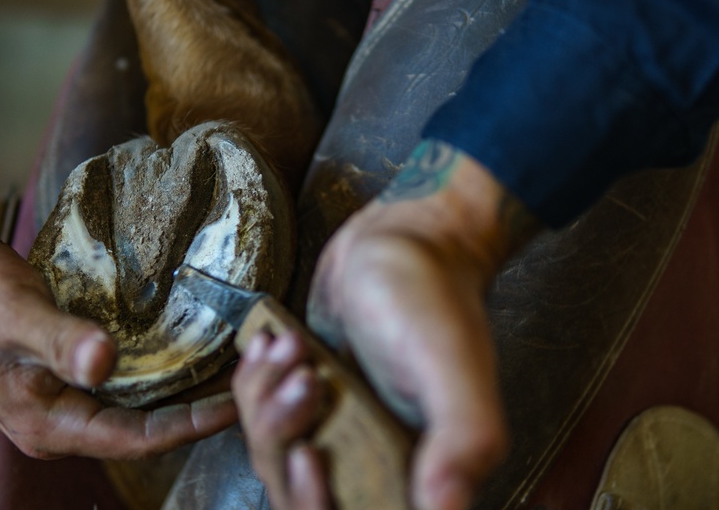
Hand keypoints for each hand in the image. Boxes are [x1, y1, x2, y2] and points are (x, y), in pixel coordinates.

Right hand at [0, 179, 235, 458]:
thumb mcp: (12, 314)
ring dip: (185, 393)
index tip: (238, 402)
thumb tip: (102, 364)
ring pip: (140, 408)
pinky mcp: (69, 375)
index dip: (191, 425)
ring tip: (234, 370)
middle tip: (251, 385)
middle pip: (145, 430)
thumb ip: (58, 340)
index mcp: (47, 424)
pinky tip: (193, 352)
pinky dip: (163, 372)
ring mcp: (65, 400)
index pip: (136, 439)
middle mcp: (60, 422)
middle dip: (198, 413)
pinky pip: (128, 385)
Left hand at [233, 140, 540, 508]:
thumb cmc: (432, 295)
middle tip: (308, 377)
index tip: (310, 454)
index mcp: (416, 470)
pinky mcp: (309, 399)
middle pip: (295, 494)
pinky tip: (276, 343)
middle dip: (283, 435)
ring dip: (267, 400)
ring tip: (295, 346)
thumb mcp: (452, 363)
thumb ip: (463, 439)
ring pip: (271, 452)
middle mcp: (375, 459)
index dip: (316, 502)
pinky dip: (255, 382)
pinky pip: (259, 416)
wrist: (400, 236)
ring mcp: (337, 430)